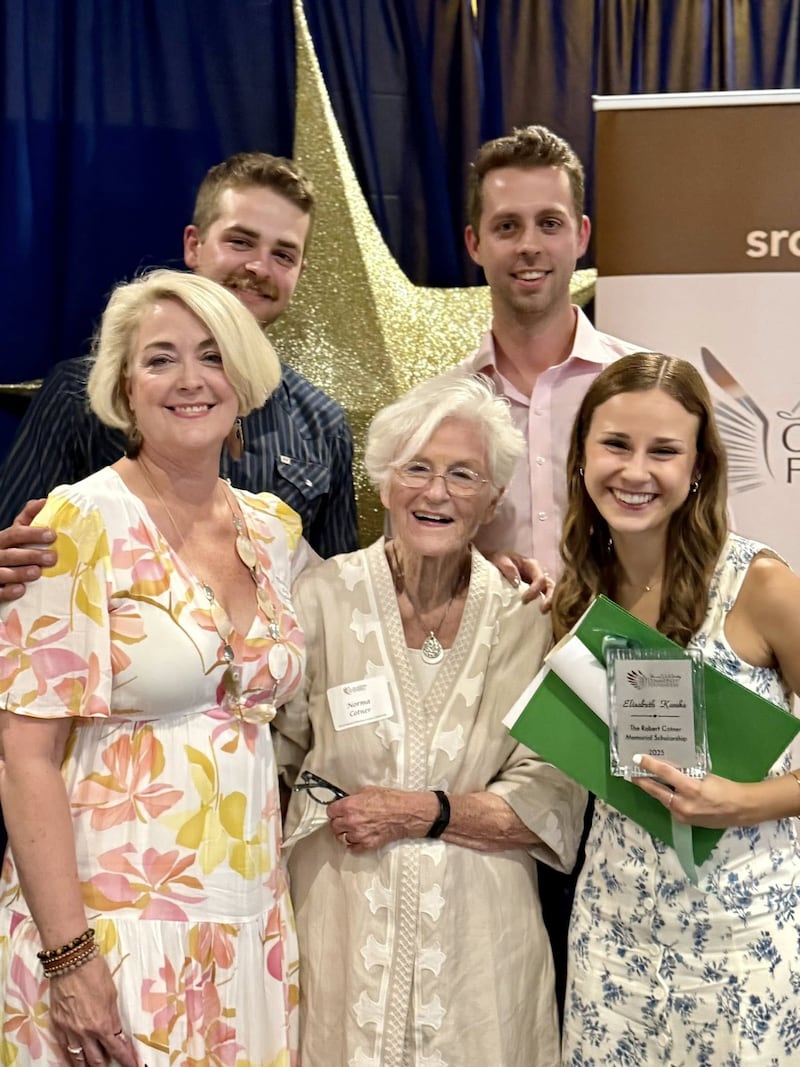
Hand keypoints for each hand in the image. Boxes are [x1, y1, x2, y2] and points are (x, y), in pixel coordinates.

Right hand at [0, 499, 55, 601]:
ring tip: (37, 573)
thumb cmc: (10, 550)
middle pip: (11, 554)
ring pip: (3, 573)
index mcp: (2, 540)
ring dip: (20, 573)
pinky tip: (21, 590)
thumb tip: (45, 501)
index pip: (15, 533)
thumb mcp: (16, 533)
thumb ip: (28, 518)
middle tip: (52, 558)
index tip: (52, 535)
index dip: (33, 533)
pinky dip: (8, 591)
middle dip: (31, 555)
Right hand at [49, 954, 139, 1066]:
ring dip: (86, 1065)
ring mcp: (69, 1030)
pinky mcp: (57, 1025)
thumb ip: (112, 1017)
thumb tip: (115, 1031)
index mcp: (102, 1024)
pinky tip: (73, 1059)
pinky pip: (64, 1047)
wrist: (71, 962)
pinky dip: (70, 1056)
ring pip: (77, 1058)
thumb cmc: (96, 973)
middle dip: (104, 1066)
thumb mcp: (112, 995)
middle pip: (96, 1059)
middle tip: (111, 1066)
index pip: (116, 1049)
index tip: (132, 1065)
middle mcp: (85, 1032)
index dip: (125, 1059)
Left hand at [327, 786, 435, 852]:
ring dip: (347, 834)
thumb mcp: (369, 790)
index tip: (337, 811)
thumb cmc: (391, 800)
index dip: (334, 810)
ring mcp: (358, 835)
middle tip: (345, 820)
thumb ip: (354, 797)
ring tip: (354, 829)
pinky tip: (359, 838)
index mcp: (349, 806)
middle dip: (339, 823)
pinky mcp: (367, 844)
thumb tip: (347, 800)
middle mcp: (351, 821)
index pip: (330, 811)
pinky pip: (353, 848)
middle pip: (334, 826)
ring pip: (342, 838)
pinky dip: (354, 844)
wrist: (405, 813)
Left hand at [484, 549, 553, 609]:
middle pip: (550, 586)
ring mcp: (538, 584)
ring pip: (550, 593)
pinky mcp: (535, 592)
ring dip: (549, 604)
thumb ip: (508, 568)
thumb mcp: (501, 560)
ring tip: (543, 613)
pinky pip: (543, 599)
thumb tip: (517, 582)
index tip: (524, 600)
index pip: (540, 579)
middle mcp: (538, 575)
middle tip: (542, 610)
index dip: (534, 590)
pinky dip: (544, 606)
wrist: (497, 562)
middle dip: (549, 598)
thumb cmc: (500, 560)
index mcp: (532, 566)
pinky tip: (540, 615)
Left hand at [631, 753, 751, 828]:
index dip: (650, 764)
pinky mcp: (685, 822)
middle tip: (631, 771)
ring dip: (653, 789)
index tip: (637, 758)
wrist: (741, 810)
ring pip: (662, 799)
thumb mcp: (704, 776)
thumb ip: (685, 773)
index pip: (665, 774)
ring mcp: (683, 815)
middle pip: (656, 790)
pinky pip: (670, 807)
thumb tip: (667, 767)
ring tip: (643, 778)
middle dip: (642, 781)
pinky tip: (661, 791)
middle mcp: (684, 804)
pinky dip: (665, 798)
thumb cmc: (725, 788)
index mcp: (691, 789)